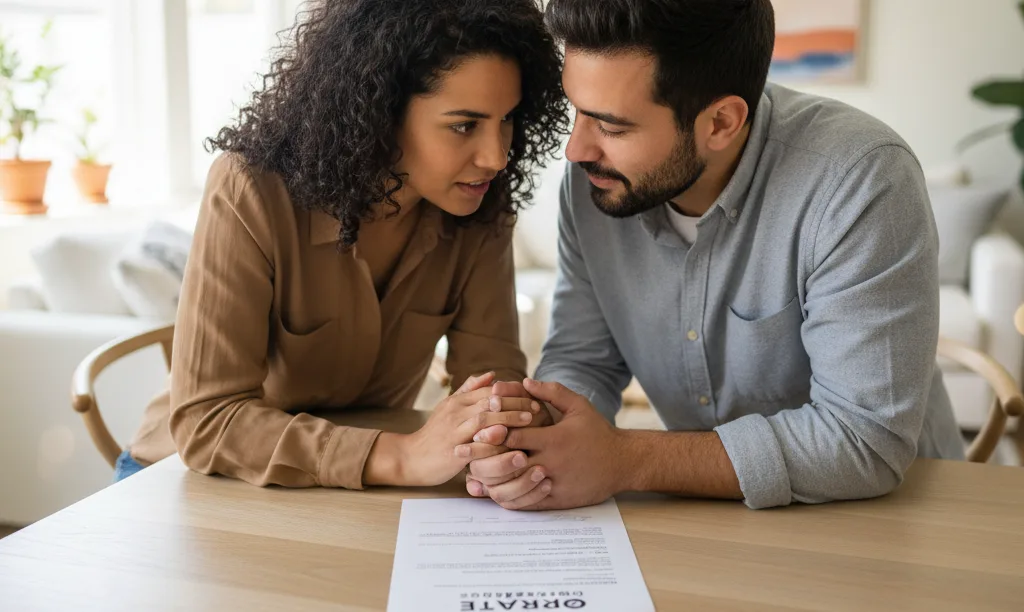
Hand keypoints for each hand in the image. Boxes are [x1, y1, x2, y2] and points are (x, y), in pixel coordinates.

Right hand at [373, 372, 538, 486]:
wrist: (410, 458)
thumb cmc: (434, 435)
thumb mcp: (449, 408)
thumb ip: (469, 390)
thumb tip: (491, 375)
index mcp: (457, 401)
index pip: (489, 390)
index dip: (511, 391)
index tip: (532, 395)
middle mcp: (455, 412)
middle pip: (490, 401)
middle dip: (515, 403)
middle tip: (536, 407)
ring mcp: (453, 432)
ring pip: (484, 420)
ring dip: (509, 419)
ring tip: (529, 421)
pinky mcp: (453, 452)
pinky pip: (477, 446)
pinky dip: (496, 444)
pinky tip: (513, 446)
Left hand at [488, 378, 626, 509]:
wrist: (623, 463)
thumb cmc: (598, 432)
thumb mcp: (578, 406)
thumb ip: (551, 392)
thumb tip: (525, 381)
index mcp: (554, 439)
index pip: (513, 436)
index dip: (493, 433)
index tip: (478, 430)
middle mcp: (551, 462)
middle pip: (507, 463)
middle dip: (485, 458)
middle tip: (465, 453)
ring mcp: (553, 484)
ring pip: (513, 488)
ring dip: (492, 482)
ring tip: (476, 475)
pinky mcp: (557, 500)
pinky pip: (526, 504)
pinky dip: (508, 498)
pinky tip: (495, 491)